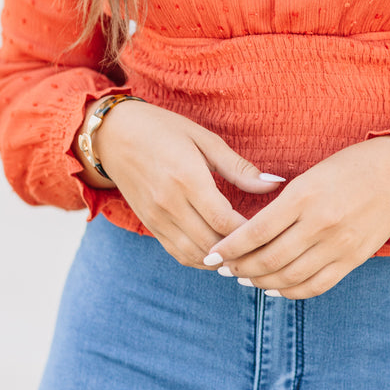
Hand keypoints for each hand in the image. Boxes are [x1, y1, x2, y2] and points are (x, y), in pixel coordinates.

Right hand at [77, 99, 284, 268]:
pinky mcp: (150, 225)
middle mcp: (170, 203)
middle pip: (212, 243)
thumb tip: (275, 183)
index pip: (224, 220)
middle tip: (263, 245)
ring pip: (195, 254)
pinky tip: (218, 251)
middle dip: (239, 249)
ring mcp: (157, 217)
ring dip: (221, 259)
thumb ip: (239, 167)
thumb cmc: (164, 129)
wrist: (115, 135)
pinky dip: (201, 258)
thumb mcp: (205, 139)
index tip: (270, 229)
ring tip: (244, 252)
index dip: (250, 231)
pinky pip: (178, 253)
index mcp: (187, 178)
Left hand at [207, 136, 389, 298]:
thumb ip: (285, 202)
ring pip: (289, 276)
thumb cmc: (351, 166)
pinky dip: (291, 291)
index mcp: (304, 195)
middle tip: (223, 268)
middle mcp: (319, 223)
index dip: (230, 246)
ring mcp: (338, 244)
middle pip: (268, 258)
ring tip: (245, 278)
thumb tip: (253, 229)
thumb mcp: (312, 174)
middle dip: (240, 267)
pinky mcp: (352, 260)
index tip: (213, 253)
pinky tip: (276, 288)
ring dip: (261, 281)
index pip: (256, 230)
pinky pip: (315, 286)